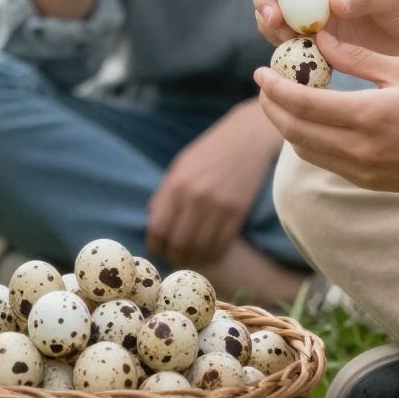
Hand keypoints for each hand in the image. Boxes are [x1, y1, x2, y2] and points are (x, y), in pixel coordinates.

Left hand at [146, 101, 278, 263]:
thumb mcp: (181, 164)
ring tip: (192, 257)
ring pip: (201, 248)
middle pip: (179, 243)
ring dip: (194, 258)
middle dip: (174, 256)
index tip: (159, 249)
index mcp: (176, 184)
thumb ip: (165, 191)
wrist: (247, 138)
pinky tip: (211, 252)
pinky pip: (222, 244)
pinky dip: (214, 254)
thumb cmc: (211, 150)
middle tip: (175, 258)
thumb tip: (151, 217)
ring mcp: (217, 206)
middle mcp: (195, 198)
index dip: (156, 244)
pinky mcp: (237, 212)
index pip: (158, 227)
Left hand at [255, 37, 398, 193]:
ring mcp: (364, 172)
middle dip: (272, 108)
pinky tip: (315, 122)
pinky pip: (327, 163)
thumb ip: (358, 58)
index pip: (301, 103)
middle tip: (265, 86)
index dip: (273, 88)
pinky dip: (310, 142)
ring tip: (285, 101)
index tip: (260, 72)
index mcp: (367, 116)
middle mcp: (360, 150)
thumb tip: (319, 40)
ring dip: (288, 127)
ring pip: (306, 151)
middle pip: (294, 131)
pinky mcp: (371, 183)